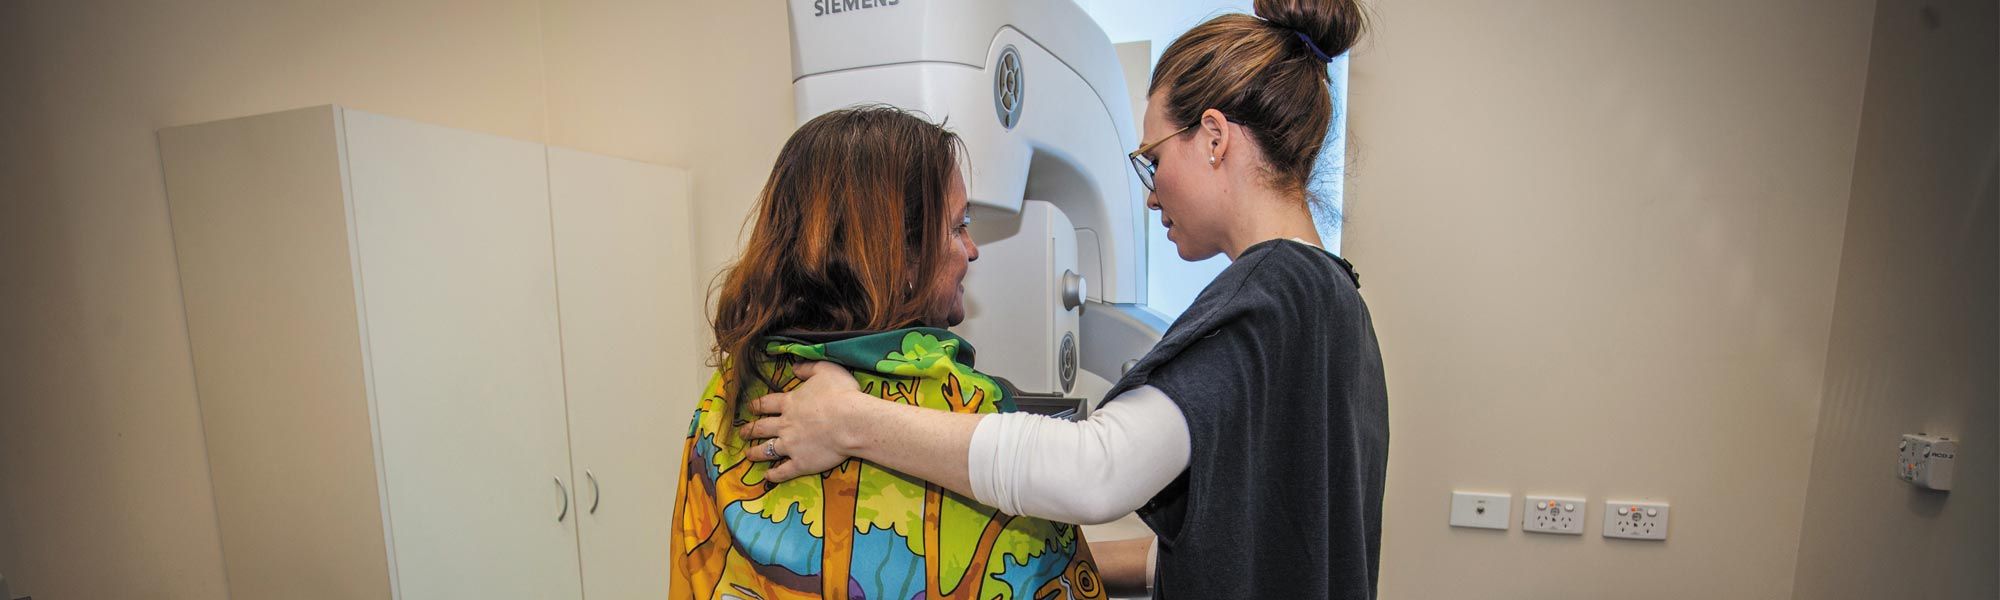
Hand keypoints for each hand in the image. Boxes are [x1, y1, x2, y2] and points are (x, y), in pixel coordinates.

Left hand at [743, 361, 867, 481]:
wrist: (851, 422)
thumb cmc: (841, 395)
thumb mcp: (826, 370)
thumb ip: (808, 367)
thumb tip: (794, 367)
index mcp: (790, 403)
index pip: (766, 404)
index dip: (756, 405)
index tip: (750, 408)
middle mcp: (785, 425)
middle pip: (761, 428)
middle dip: (749, 430)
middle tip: (742, 433)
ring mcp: (791, 445)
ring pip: (767, 450)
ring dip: (755, 453)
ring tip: (748, 455)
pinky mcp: (800, 462)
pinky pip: (783, 471)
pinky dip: (774, 475)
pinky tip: (767, 477)